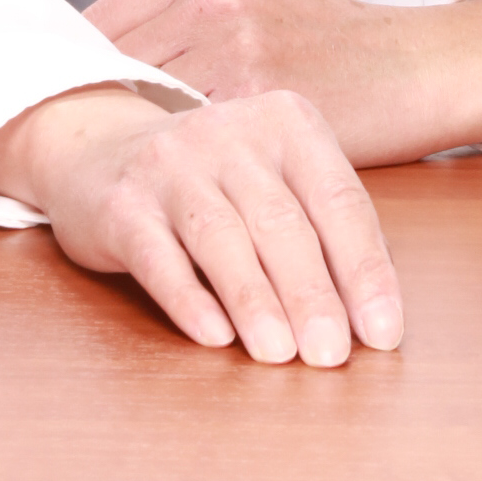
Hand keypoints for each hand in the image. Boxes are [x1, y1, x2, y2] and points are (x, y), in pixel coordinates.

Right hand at [0, 83, 401, 364]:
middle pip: (281, 222)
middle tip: (331, 355)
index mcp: (287, 124)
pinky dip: (189, 298)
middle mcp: (229, 135)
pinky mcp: (120, 205)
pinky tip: (214, 336)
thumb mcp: (274, 180)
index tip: (383, 333)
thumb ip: (322, 231)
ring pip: (221, 238)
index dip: (365, 270)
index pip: (338, 200)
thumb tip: (371, 317)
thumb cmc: (214, 182)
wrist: (98, 150)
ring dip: (255, 300)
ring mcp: (170, 166)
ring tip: (280, 354)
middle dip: (311, 294)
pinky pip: (158, 256)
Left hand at [83, 0, 481, 165]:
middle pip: (112, 65)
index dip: (73, 73)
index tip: (56, 109)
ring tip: (98, 182)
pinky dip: (174, 171)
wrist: (418, 65)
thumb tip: (109, 62)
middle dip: (89, 113)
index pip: (103, 23)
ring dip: (125, 148)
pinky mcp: (260, 99)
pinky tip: (161, 195)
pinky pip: (195, 143)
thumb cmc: (336, 41)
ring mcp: (235, 45)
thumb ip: (187, 20)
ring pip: (147, 108)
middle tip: (61, 155)